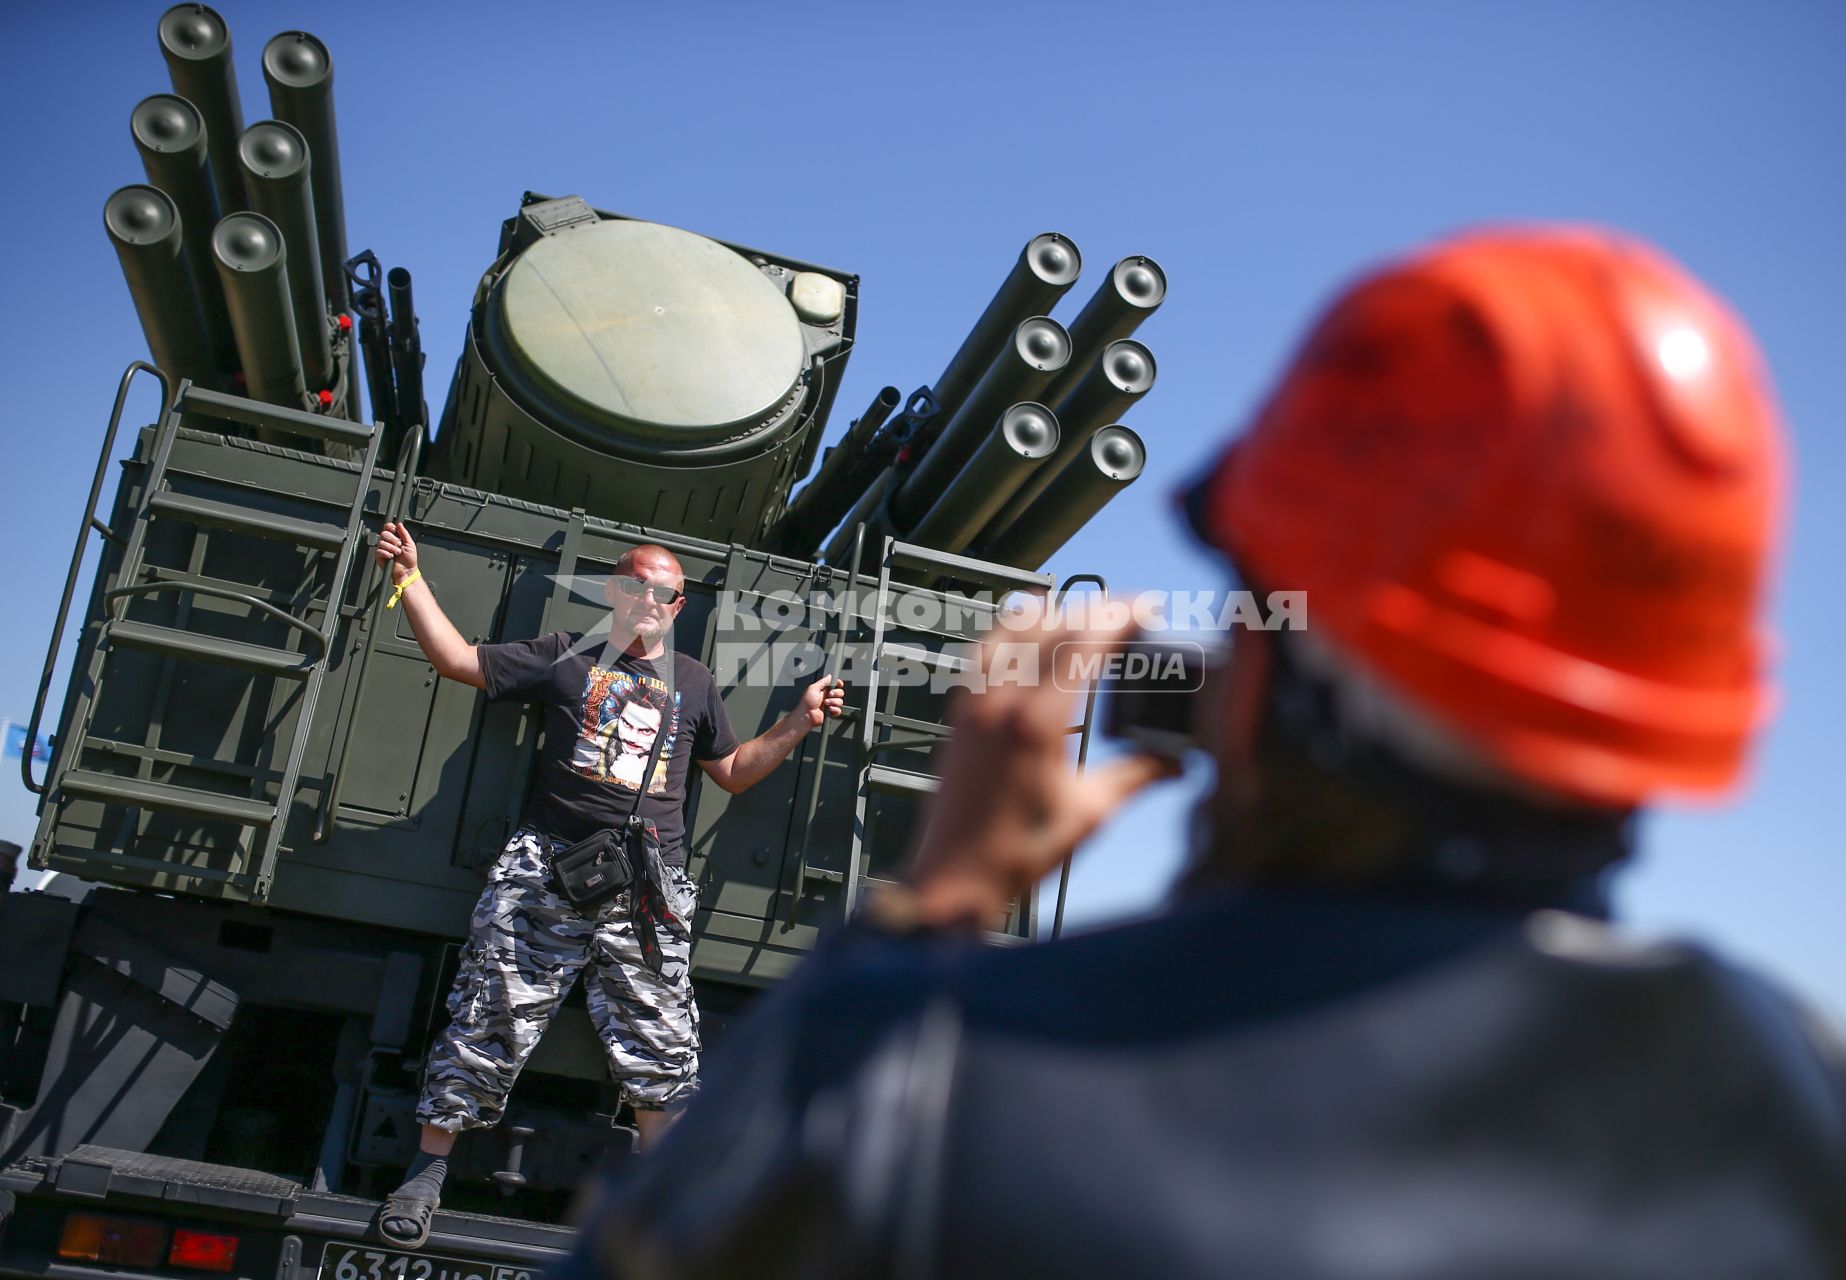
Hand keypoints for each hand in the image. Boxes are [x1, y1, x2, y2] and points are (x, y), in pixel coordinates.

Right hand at [375, 521, 418, 582]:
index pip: (388, 527)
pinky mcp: (379, 556)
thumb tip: (399, 524)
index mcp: (395, 538)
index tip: (395, 531)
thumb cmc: (409, 560)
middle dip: (393, 540)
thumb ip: (404, 533)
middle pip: (384, 533)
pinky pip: (379, 551)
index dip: (390, 527)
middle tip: (399, 545)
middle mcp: (388, 542)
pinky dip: (386, 554)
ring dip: (391, 548)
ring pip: (382, 542)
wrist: (407, 571)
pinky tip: (391, 557)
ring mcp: (383, 549)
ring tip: (397, 553)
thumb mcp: (410, 544)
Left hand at [798, 675, 846, 728]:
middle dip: (836, 693)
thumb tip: (829, 676)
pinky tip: (829, 709)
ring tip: (825, 703)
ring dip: (833, 702)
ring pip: (840, 701)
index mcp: (823, 689)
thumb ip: (822, 682)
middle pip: (839, 692)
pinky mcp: (831, 712)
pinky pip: (838, 710)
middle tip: (829, 695)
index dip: (838, 683)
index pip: (834, 684)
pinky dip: (834, 710)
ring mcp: (830, 704)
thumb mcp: (813, 688)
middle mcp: (827, 696)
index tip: (839, 684)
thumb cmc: (806, 703)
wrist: (806, 716)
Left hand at [899, 615, 1179, 929]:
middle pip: (1054, 625)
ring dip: (1053, 612)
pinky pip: (985, 649)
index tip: (1147, 605)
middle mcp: (1001, 700)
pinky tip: (1029, 631)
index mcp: (1038, 721)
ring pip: (1012, 628)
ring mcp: (974, 702)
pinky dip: (1011, 630)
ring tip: (1086, 615)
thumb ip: (1137, 777)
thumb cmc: (1018, 853)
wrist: (952, 879)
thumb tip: (1180, 763)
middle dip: (1095, 609)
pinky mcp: (959, 712)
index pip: (1084, 642)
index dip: (1119, 615)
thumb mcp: (1090, 814)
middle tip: (1129, 610)